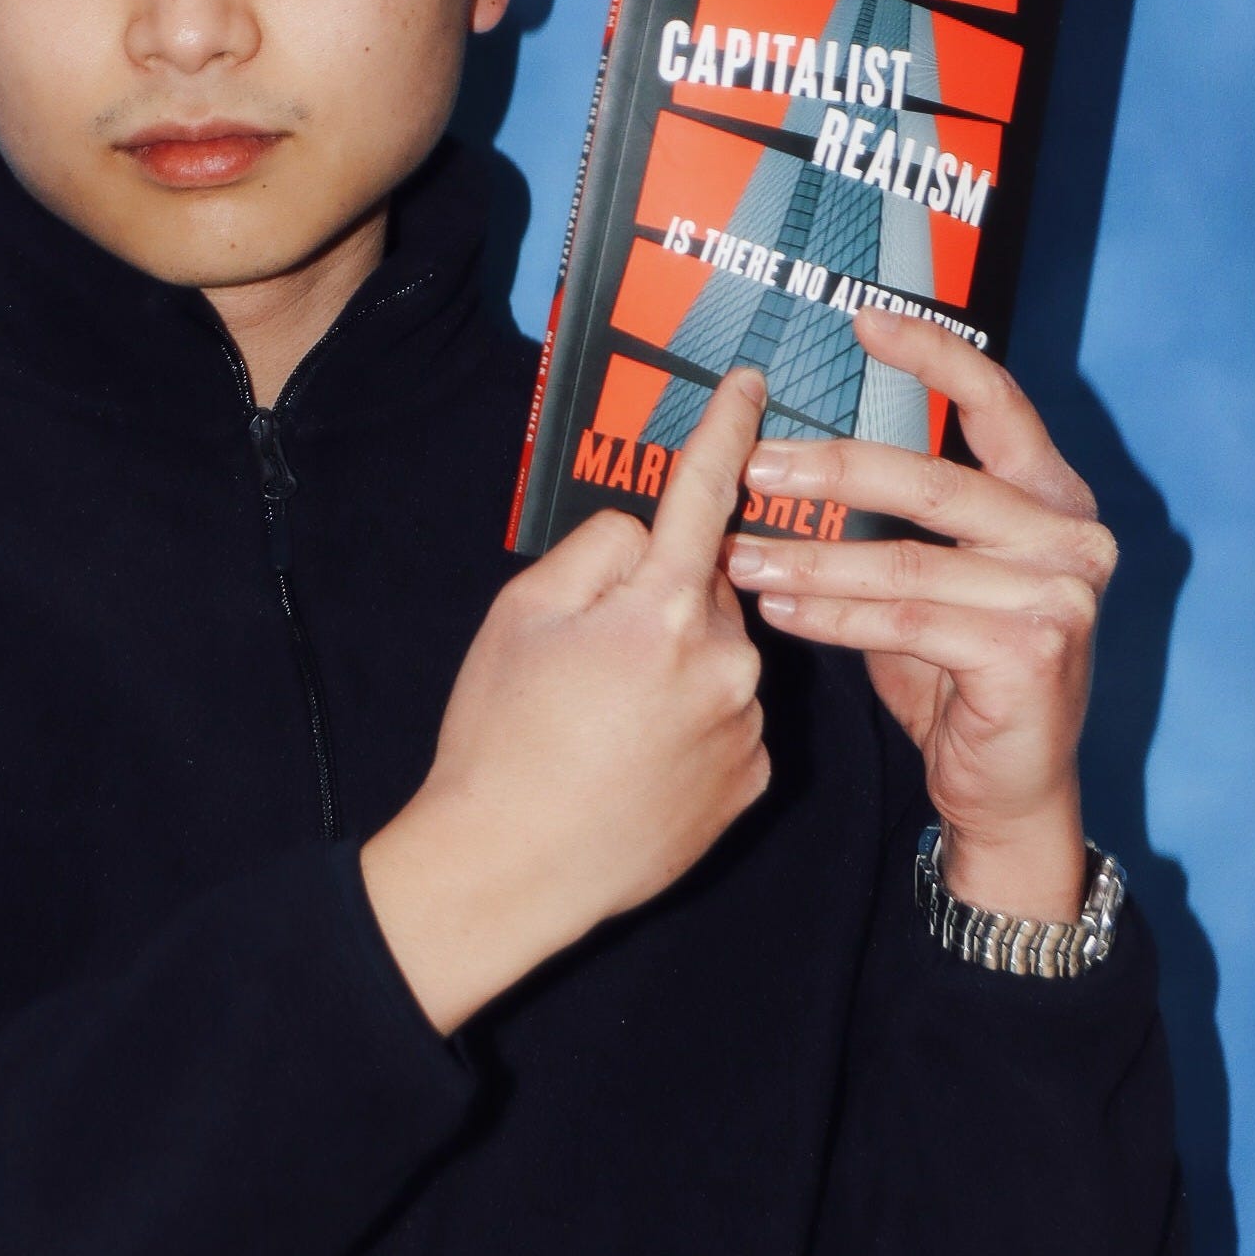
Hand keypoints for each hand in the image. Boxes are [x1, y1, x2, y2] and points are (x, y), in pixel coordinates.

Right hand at [362, 368, 770, 1032]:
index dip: (725, 431)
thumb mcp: (521, 614)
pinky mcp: (752, 780)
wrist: (508, 871)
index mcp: (660, 608)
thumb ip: (594, 551)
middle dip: (660, 596)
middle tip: (587, 654)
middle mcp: (726, 660)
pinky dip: (691, 721)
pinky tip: (633, 759)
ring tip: (602, 721)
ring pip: (718, 654)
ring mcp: (747, 726)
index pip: (704, 494)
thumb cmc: (502, 737)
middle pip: (705, 585)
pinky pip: (727, 717)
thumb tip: (642, 536)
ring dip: (677, 663)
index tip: (750, 384)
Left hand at [725, 305, 1115, 921]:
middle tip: (753, 466)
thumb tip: (793, 451)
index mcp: (1053, 497)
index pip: (999, 403)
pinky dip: (833, 615)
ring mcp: (1061, 596)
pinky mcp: (1034, 654)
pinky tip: (779, 609)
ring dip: (811, 557)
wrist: (1007, 789)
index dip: (933, 356)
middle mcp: (1072, 537)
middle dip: (832, 470)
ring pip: (906, 562)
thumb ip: (898, 518)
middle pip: (933, 482)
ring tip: (738, 555)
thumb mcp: (932, 577)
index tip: (861, 321)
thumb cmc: (957, 671)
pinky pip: (907, 622)